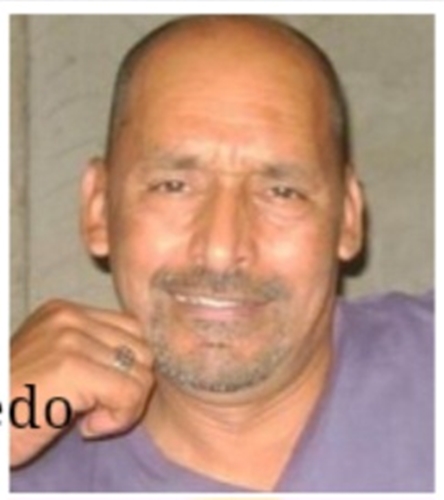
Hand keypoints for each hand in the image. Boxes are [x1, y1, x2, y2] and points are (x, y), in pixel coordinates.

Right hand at [10, 299, 152, 467]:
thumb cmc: (16, 405)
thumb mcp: (56, 362)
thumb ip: (93, 351)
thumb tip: (143, 362)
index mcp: (65, 312)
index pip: (132, 329)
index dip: (129, 365)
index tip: (103, 391)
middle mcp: (68, 317)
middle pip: (142, 349)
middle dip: (131, 385)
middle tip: (99, 407)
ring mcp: (69, 339)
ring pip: (141, 372)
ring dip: (124, 405)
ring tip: (91, 416)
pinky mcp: (70, 367)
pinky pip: (129, 393)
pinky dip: (117, 419)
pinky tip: (86, 428)